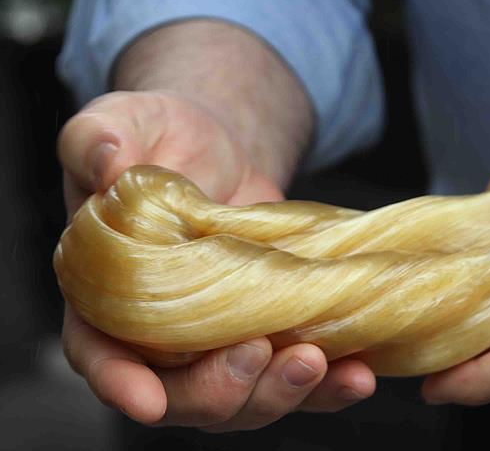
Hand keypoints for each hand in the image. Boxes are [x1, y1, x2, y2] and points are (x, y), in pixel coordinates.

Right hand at [59, 90, 375, 429]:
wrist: (220, 149)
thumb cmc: (160, 140)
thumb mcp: (122, 122)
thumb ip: (98, 139)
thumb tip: (108, 163)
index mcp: (109, 294)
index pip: (98, 352)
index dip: (119, 382)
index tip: (148, 401)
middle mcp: (162, 334)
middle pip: (181, 393)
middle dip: (220, 389)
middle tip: (257, 351)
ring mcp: (221, 343)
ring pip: (244, 400)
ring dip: (281, 394)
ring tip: (318, 363)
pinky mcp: (272, 334)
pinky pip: (297, 379)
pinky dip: (329, 387)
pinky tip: (357, 374)